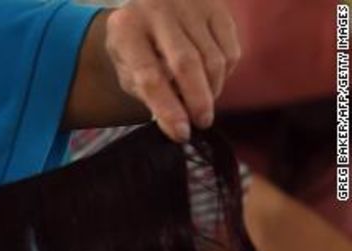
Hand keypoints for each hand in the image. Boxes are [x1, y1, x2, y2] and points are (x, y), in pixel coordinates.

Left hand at [104, 0, 240, 141]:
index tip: (180, 132)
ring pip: (213, 58)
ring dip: (212, 89)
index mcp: (127, 29)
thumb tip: (173, 121)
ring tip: (202, 103)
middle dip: (197, 101)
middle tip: (201, 123)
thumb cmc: (135, 39)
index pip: (149, 75)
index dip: (167, 108)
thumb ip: (144, 90)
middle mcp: (159, 11)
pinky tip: (212, 79)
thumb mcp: (125, 63)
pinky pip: (230, 49)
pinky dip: (225, 72)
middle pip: (186, 64)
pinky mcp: (217, 6)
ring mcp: (190, 5)